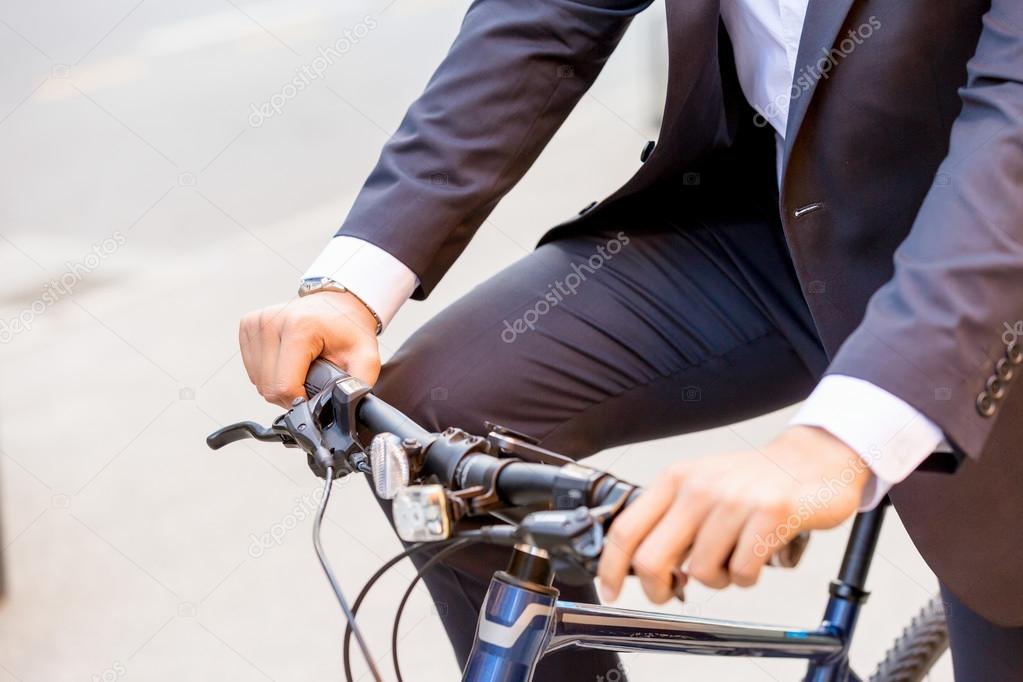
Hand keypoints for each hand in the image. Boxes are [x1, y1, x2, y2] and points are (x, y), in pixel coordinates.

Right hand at [239, 291, 380, 407]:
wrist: (338, 304)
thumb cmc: (349, 329)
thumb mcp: (366, 359)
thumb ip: (357, 387)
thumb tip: (345, 409)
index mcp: (299, 327)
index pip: (285, 387)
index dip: (302, 401)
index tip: (317, 394)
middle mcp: (272, 321)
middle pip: (268, 388)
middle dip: (291, 395)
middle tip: (311, 383)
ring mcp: (256, 322)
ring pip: (258, 381)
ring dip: (279, 385)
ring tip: (301, 370)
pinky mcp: (248, 325)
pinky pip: (252, 369)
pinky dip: (270, 373)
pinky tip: (288, 362)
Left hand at [597, 426, 870, 602]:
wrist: (812, 460)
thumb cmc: (754, 482)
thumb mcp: (701, 488)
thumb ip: (671, 522)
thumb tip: (643, 567)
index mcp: (676, 479)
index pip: (627, 529)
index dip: (611, 567)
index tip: (609, 590)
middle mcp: (699, 487)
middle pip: (652, 558)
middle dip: (657, 588)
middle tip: (671, 592)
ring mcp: (734, 500)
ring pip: (700, 572)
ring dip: (716, 580)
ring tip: (732, 559)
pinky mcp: (770, 514)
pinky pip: (742, 572)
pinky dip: (747, 577)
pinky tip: (756, 557)